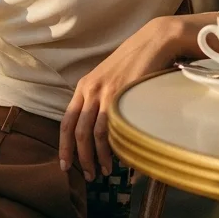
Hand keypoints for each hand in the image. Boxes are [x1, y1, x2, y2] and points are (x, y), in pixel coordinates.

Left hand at [60, 14, 212, 180]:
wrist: (154, 41)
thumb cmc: (136, 62)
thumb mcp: (111, 80)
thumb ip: (103, 100)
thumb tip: (104, 130)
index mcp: (84, 87)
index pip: (66, 122)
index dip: (64, 146)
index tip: (65, 165)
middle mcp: (90, 90)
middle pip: (77, 132)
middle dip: (80, 158)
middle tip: (88, 175)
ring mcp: (105, 92)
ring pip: (93, 133)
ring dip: (97, 156)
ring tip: (103, 171)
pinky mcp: (122, 94)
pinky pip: (112, 127)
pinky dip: (114, 147)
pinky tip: (119, 159)